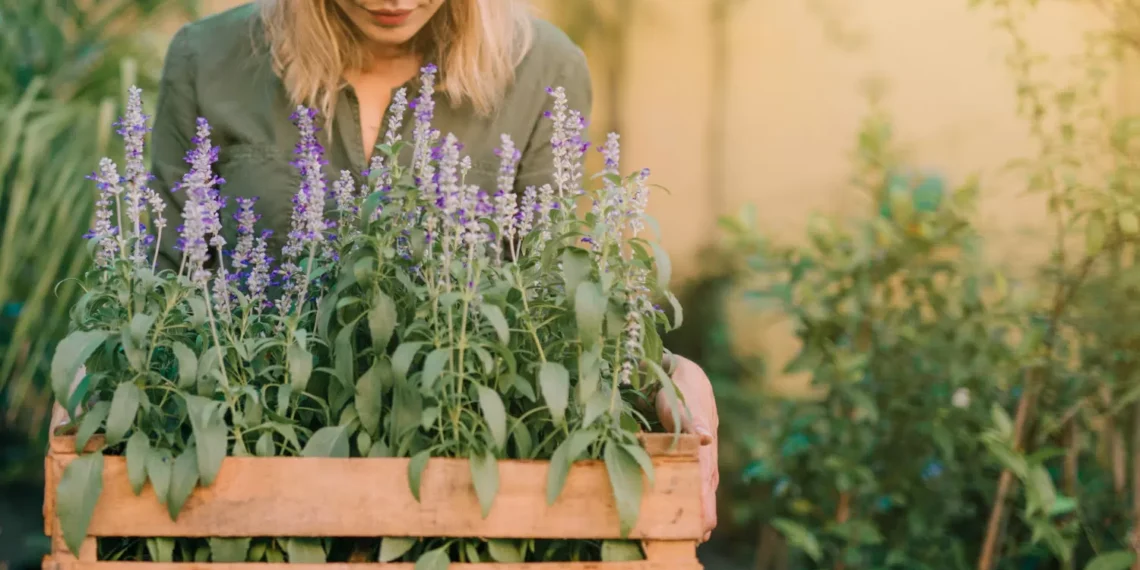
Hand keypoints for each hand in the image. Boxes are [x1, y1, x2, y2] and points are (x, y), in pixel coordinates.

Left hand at [655, 354, 718, 542]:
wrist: (679, 371)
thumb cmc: (677, 385)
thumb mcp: (680, 398)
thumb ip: (688, 418)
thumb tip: (704, 439)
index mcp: (702, 442)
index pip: (703, 475)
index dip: (703, 499)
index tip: (705, 522)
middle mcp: (703, 449)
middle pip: (706, 484)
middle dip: (705, 510)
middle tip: (701, 536)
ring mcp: (697, 451)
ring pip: (701, 481)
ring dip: (701, 505)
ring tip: (698, 532)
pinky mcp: (689, 451)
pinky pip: (693, 474)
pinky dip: (693, 492)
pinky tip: (688, 506)